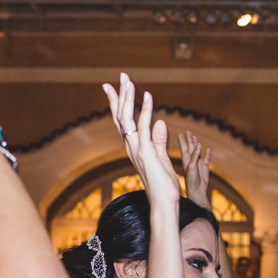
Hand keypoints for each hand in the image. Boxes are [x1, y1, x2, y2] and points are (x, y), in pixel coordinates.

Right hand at [101, 75, 180, 205]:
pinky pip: (143, 127)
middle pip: (120, 116)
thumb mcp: (161, 157)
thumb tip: (159, 121)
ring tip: (129, 81)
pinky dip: (145, 110)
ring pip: (127, 119)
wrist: (164, 202)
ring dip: (128, 98)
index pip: (122, 121)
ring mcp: (136, 150)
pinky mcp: (146, 153)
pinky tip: (147, 96)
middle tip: (122, 75)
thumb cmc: (163, 184)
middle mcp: (131, 147)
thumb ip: (159, 140)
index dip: (117, 103)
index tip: (113, 87)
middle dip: (120, 95)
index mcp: (133, 147)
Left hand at [177, 131, 211, 208]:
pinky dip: (208, 155)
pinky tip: (208, 150)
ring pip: (197, 152)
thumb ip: (194, 156)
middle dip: (189, 140)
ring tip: (196, 138)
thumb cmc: (191, 180)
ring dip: (197, 145)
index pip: (184, 147)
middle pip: (190, 147)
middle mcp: (191, 160)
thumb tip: (198, 145)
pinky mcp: (204, 168)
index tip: (180, 133)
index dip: (182, 140)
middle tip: (188, 132)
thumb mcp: (192, 166)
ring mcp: (198, 164)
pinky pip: (206, 159)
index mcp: (186, 159)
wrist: (197, 191)